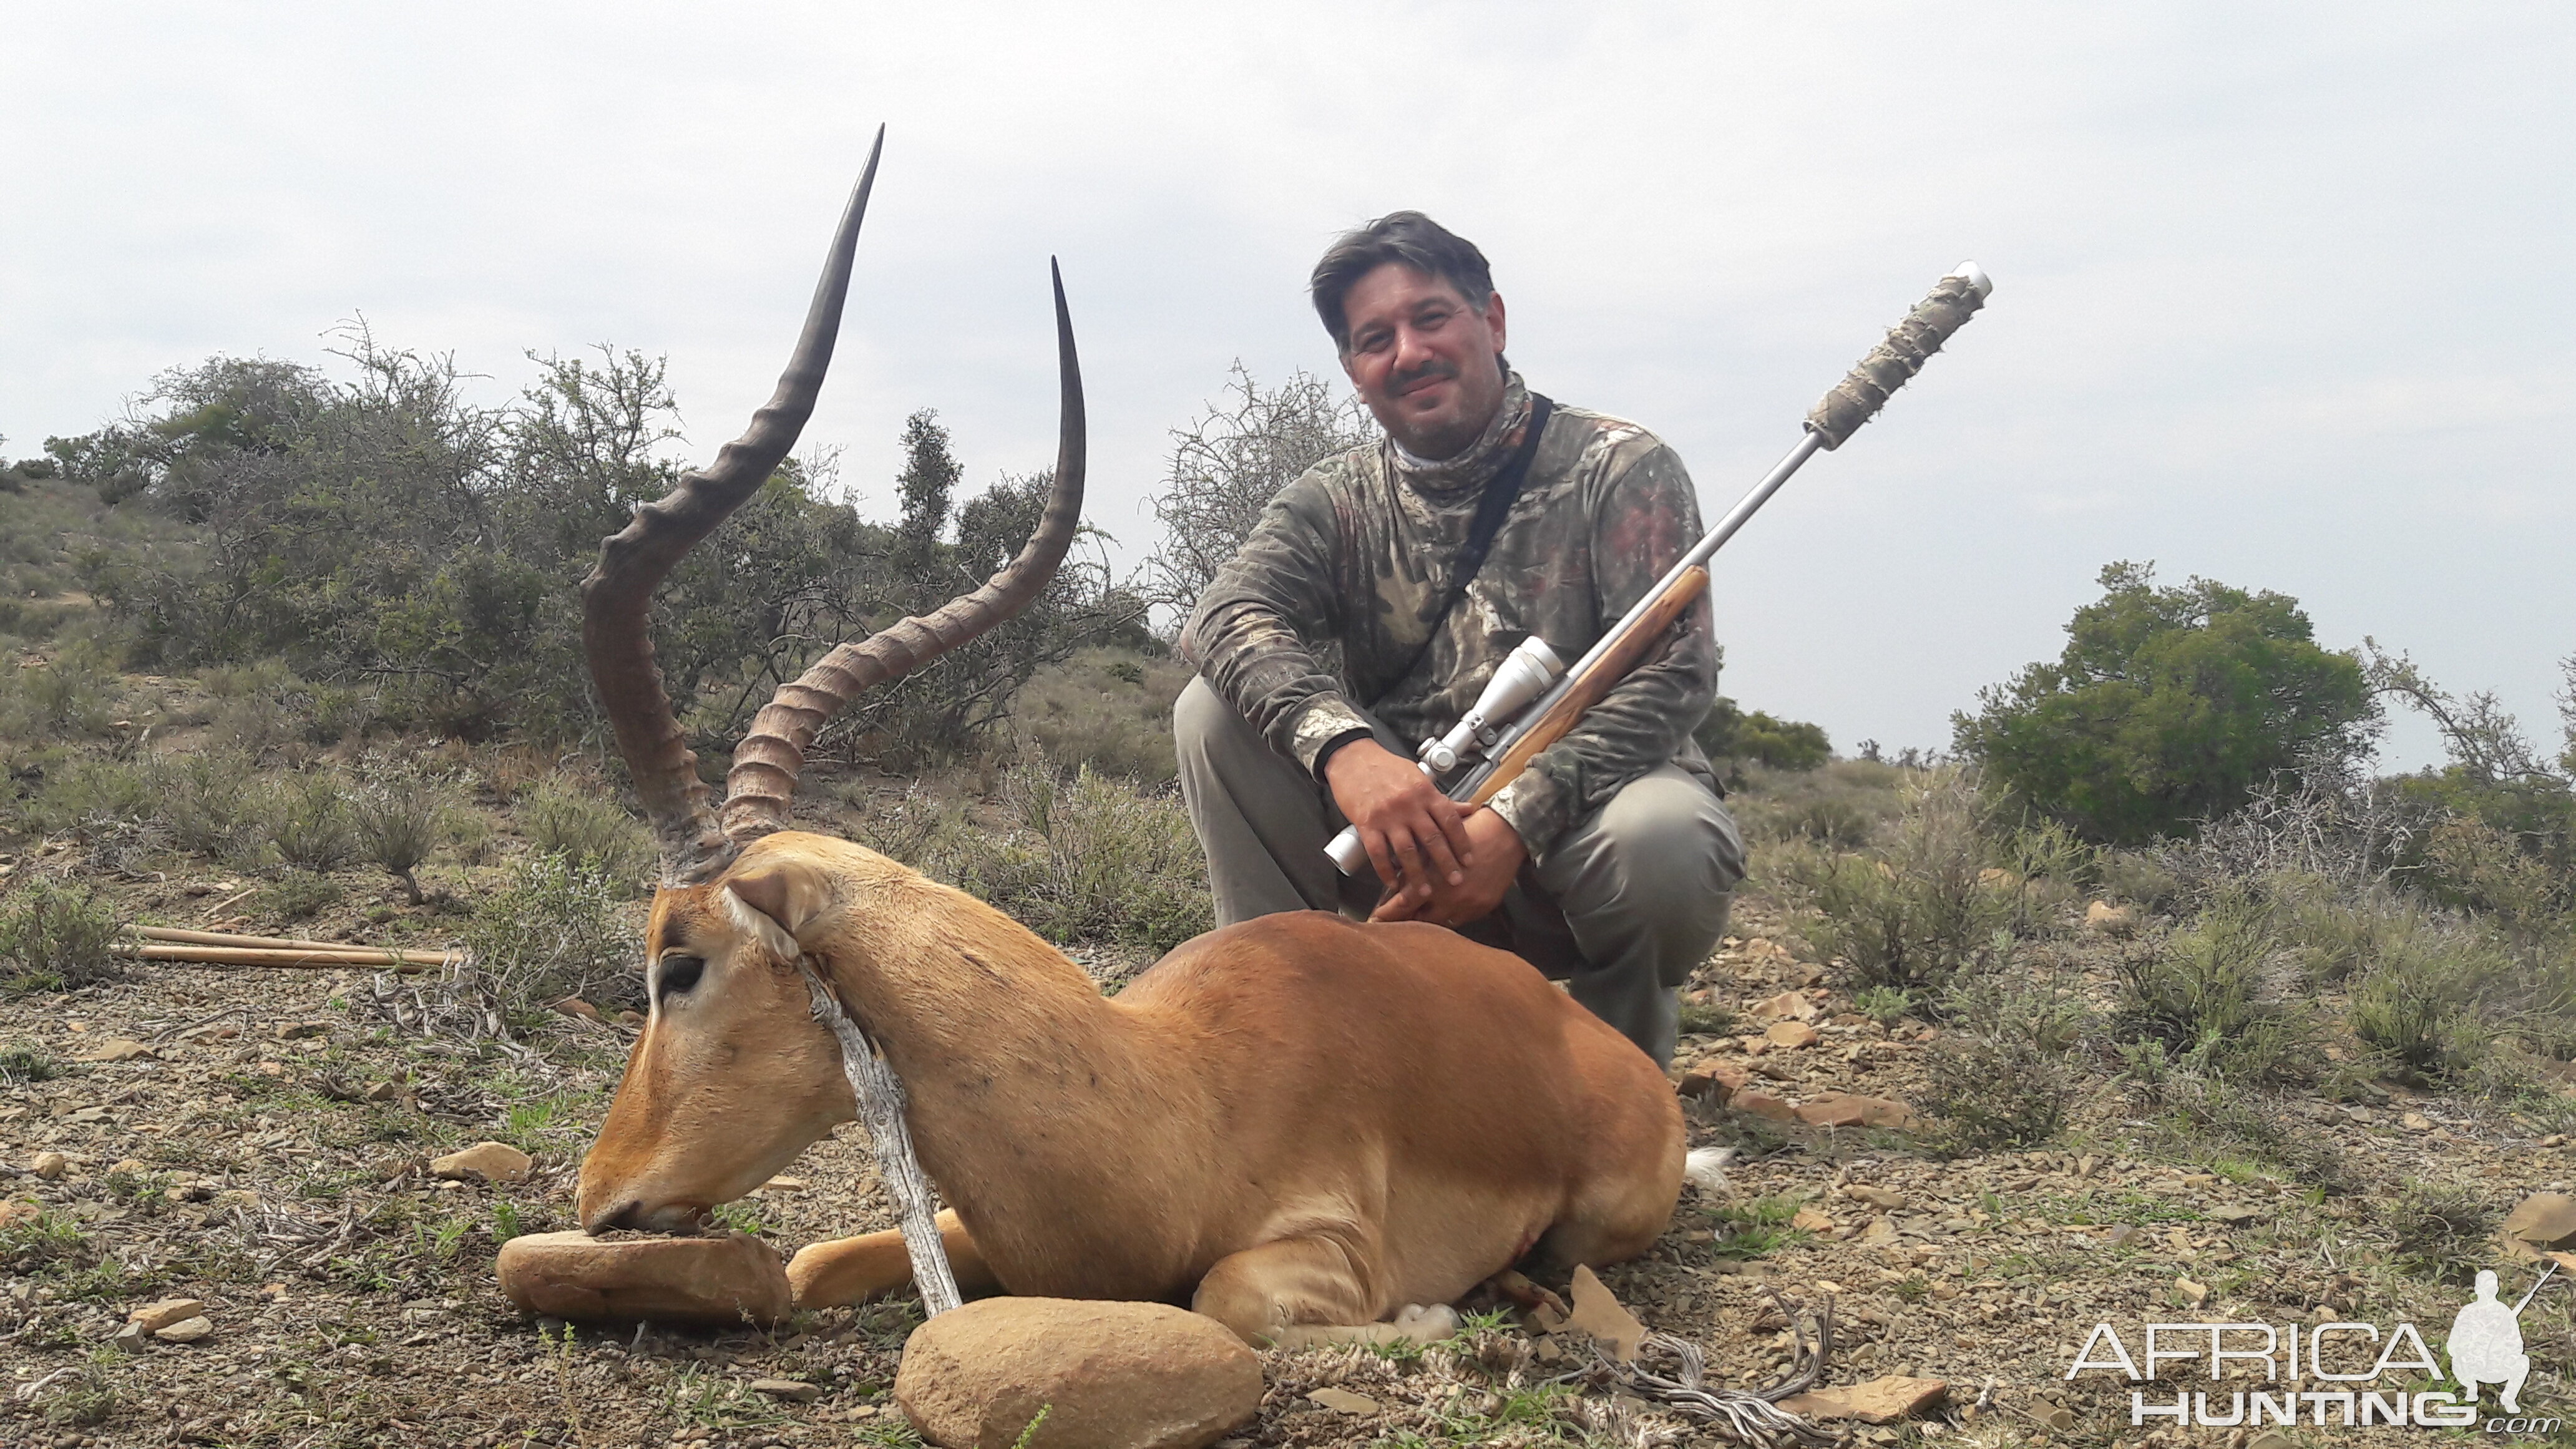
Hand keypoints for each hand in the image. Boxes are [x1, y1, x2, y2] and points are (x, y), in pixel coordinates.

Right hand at [1324, 738, 1475, 906]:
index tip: (1468, 859)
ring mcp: (1387, 816)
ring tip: (1426, 890)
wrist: (1352, 758)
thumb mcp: (1418, 777)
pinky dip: (1385, 871)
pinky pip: (1378, 853)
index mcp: (1424, 792)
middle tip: (1456, 881)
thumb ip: (1441, 798)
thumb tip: (1468, 809)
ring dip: (1417, 874)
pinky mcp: (1366, 824)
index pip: (1449, 820)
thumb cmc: (1385, 767)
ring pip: (1407, 851)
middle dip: (1446, 863)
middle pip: (1432, 839)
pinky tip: (1392, 882)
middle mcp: (1409, 804)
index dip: (1461, 842)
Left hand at [1371, 808, 1524, 926]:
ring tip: (1418, 918)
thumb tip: (1398, 878)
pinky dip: (1450, 916)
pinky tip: (1444, 911)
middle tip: (1395, 923)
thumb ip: (1417, 863)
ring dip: (1428, 920)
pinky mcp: (1483, 907)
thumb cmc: (1470, 831)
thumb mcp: (1436, 843)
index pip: (1403, 905)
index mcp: (1433, 878)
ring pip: (1441, 924)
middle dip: (1406, 922)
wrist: (1508, 834)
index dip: (1387, 913)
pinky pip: (1461, 920)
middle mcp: (1449, 897)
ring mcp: (1468, 905)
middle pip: (1420, 921)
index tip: (1376, 919)